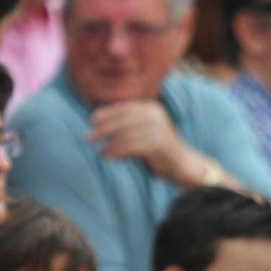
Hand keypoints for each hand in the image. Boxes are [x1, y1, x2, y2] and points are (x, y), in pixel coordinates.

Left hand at [88, 101, 209, 186]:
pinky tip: (108, 156)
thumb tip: (98, 119)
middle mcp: (156, 115)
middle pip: (122, 120)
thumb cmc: (156, 147)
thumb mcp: (143, 129)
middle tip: (89, 138)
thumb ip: (127, 123)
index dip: (106, 113)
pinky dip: (117, 152)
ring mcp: (159, 129)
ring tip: (99, 150)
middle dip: (103, 129)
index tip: (91, 121)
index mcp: (151, 108)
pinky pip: (132, 147)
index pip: (124, 108)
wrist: (181, 163)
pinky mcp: (159, 144)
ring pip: (126, 134)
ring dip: (109, 143)